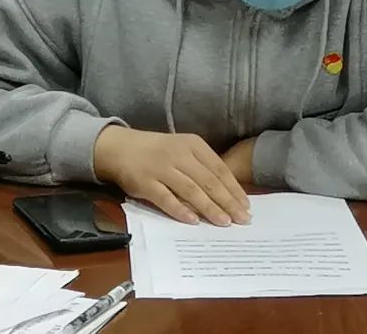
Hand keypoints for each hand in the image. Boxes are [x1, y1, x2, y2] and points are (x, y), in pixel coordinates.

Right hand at [93, 126, 249, 225]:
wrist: (120, 147)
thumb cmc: (157, 152)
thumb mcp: (182, 150)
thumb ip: (201, 167)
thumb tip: (228, 195)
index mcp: (192, 144)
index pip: (219, 168)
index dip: (234, 188)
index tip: (246, 206)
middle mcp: (178, 154)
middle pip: (208, 181)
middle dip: (227, 202)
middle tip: (242, 219)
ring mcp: (161, 168)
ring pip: (190, 190)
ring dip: (209, 207)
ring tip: (224, 222)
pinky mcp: (145, 182)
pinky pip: (165, 198)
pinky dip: (180, 210)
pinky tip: (193, 221)